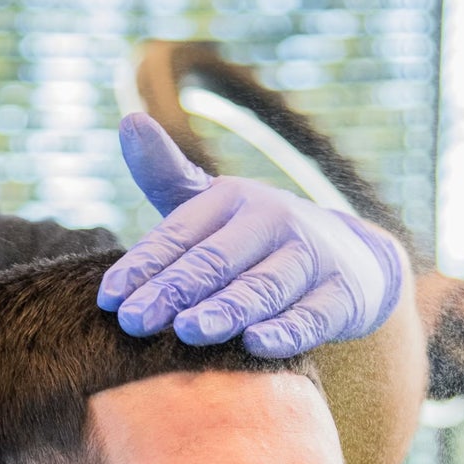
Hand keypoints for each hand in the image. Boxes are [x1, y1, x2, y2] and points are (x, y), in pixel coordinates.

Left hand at [99, 113, 403, 356]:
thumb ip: (166, 174)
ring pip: (262, 287)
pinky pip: (311, 317)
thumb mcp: (214, 205)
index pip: (180, 233)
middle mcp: (273, 220)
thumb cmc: (260, 238)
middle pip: (216, 260)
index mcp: (233, 199)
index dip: (143, 266)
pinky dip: (286, 331)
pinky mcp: (341, 295)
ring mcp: (311, 257)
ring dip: (226, 309)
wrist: (354, 258)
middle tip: (136, 322)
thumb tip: (128, 120)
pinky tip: (256, 343)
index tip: (109, 299)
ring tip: (190, 330)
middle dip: (174, 290)